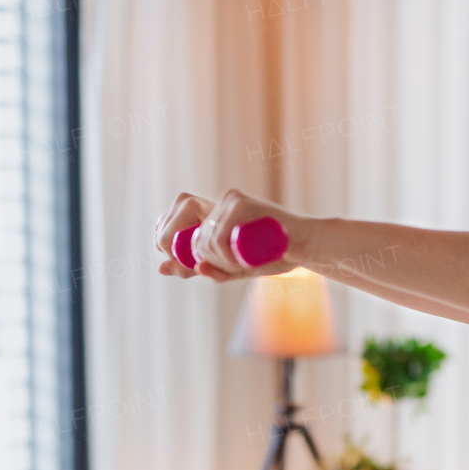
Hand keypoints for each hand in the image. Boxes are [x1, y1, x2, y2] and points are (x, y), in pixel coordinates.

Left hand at [154, 189, 306, 280]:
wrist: (306, 245)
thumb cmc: (274, 255)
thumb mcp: (232, 268)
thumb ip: (204, 269)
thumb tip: (162, 268)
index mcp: (212, 213)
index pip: (180, 232)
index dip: (181, 253)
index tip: (205, 268)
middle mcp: (218, 202)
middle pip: (191, 240)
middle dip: (206, 262)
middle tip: (232, 268)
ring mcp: (229, 200)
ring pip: (204, 241)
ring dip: (219, 263)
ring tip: (242, 265)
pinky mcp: (240, 203)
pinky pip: (218, 237)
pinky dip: (225, 257)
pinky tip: (240, 261)